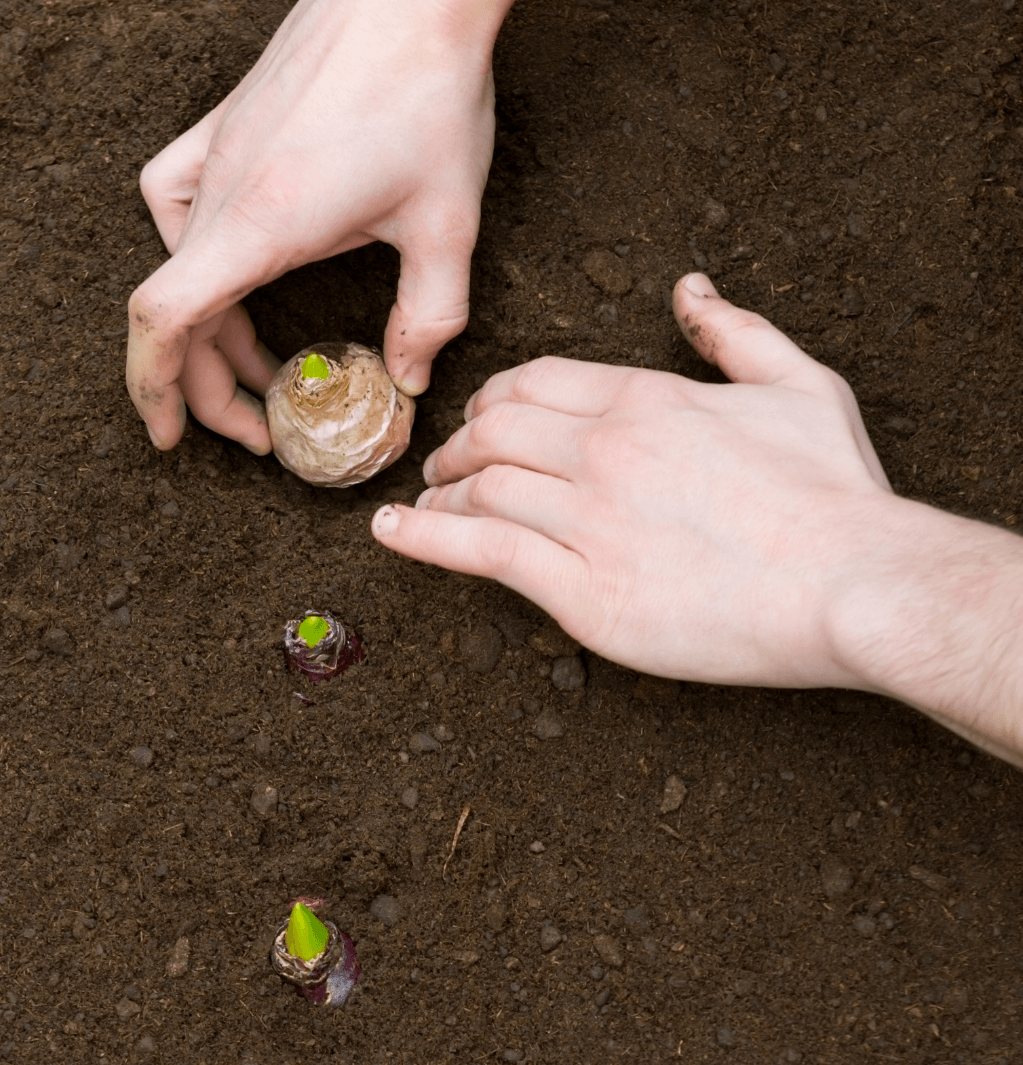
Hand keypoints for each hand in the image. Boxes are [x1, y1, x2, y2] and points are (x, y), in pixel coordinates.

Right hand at [127, 0, 506, 452]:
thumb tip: (406, 382)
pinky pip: (176, 201)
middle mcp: (223, 189)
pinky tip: (229, 269)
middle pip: (175, 311)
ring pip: (178, 265)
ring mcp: (217, 153)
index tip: (169, 438)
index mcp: (263, 223)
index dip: (155, 389)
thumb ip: (429, 319)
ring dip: (211, 331)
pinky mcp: (227, 127)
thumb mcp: (447, 228)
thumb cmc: (429, 94)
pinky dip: (193, 254)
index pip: (166, 319)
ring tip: (264, 372)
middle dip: (207, 387)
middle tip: (264, 431)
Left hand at [372, 272, 894, 687]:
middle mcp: (604, 450)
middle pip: (493, 430)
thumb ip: (735, 332)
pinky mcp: (583, 590)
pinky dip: (425, 538)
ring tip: (427, 499)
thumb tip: (690, 291)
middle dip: (460, 444)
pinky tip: (393, 531)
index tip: (482, 419)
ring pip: (479, 489)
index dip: (493, 398)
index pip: (532, 381)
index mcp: (645, 399)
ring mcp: (588, 520)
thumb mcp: (800, 386)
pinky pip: (480, 551)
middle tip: (448, 463)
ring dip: (443, 491)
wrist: (854, 585)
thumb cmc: (834, 493)